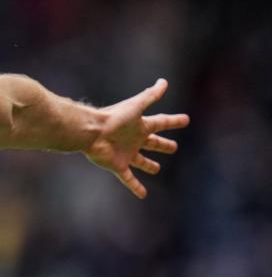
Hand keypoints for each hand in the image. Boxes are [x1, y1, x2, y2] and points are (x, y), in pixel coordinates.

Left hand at [85, 78, 189, 198]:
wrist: (91, 131)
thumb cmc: (113, 118)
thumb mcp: (136, 106)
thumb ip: (150, 96)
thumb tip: (164, 81)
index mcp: (139, 125)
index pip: (161, 122)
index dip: (173, 121)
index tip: (185, 119)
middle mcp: (134, 139)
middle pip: (152, 142)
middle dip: (162, 145)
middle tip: (173, 147)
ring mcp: (126, 153)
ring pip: (140, 161)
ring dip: (148, 165)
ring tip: (156, 169)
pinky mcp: (118, 165)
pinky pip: (129, 179)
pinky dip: (136, 187)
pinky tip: (144, 195)